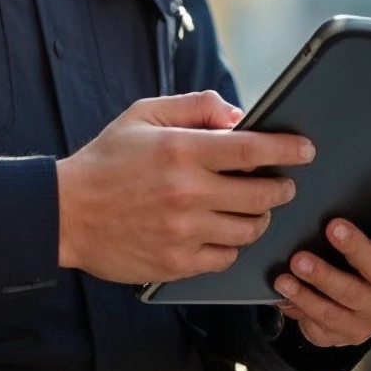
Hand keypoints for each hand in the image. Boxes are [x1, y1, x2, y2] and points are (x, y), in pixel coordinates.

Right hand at [57, 91, 313, 283]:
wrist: (64, 214)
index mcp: (181, 151)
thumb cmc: (106, 161)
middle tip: (282, 183)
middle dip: (281, 187)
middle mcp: (187, 192)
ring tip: (252, 207)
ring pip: (249, 229)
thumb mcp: (143, 115)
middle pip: (262, 194)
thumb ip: (194, 107)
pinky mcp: (177, 263)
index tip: (305, 150)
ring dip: (259, 217)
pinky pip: (226, 257)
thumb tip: (237, 116)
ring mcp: (183, 232)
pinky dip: (232, 244)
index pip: (252, 149)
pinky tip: (223, 231)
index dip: (286, 149)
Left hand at [273, 183, 370, 347]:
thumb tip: (361, 183)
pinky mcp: (348, 333)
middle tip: (332, 227)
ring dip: (320, 278)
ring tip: (296, 262)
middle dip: (355, 247)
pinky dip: (301, 302)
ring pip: (345, 298)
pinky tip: (284, 288)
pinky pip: (322, 319)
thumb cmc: (361, 263)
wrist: (355, 312)